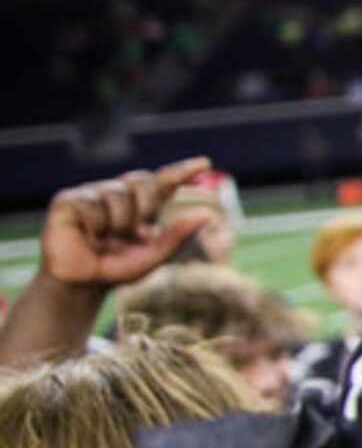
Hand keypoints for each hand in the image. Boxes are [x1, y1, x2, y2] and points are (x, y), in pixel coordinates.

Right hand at [40, 159, 213, 289]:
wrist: (81, 283)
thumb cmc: (116, 267)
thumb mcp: (152, 256)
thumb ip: (177, 236)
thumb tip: (206, 214)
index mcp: (141, 205)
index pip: (163, 181)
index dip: (181, 171)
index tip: (204, 164)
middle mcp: (117, 193)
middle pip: (142, 181)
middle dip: (143, 208)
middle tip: (131, 235)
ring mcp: (92, 193)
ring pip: (116, 195)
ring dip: (116, 225)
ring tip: (104, 241)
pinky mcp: (68, 199)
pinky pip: (90, 204)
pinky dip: (94, 226)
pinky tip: (87, 237)